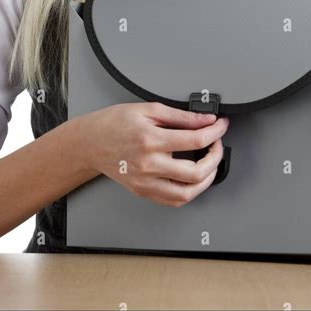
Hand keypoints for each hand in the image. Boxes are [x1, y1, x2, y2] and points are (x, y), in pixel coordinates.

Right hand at [84, 101, 229, 206]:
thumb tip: (205, 120)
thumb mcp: (148, 109)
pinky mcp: (143, 192)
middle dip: (216, 157)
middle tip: (217, 144)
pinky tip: (193, 178)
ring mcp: (145, 182)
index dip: (215, 132)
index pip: (195, 140)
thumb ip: (180, 116)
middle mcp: (149, 165)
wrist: (90, 143)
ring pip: (187, 194)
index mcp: (150, 140)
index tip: (221, 125)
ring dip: (207, 179)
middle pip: (196, 172)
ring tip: (210, 163)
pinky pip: (173, 200)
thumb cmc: (114, 123)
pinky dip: (189, 192)